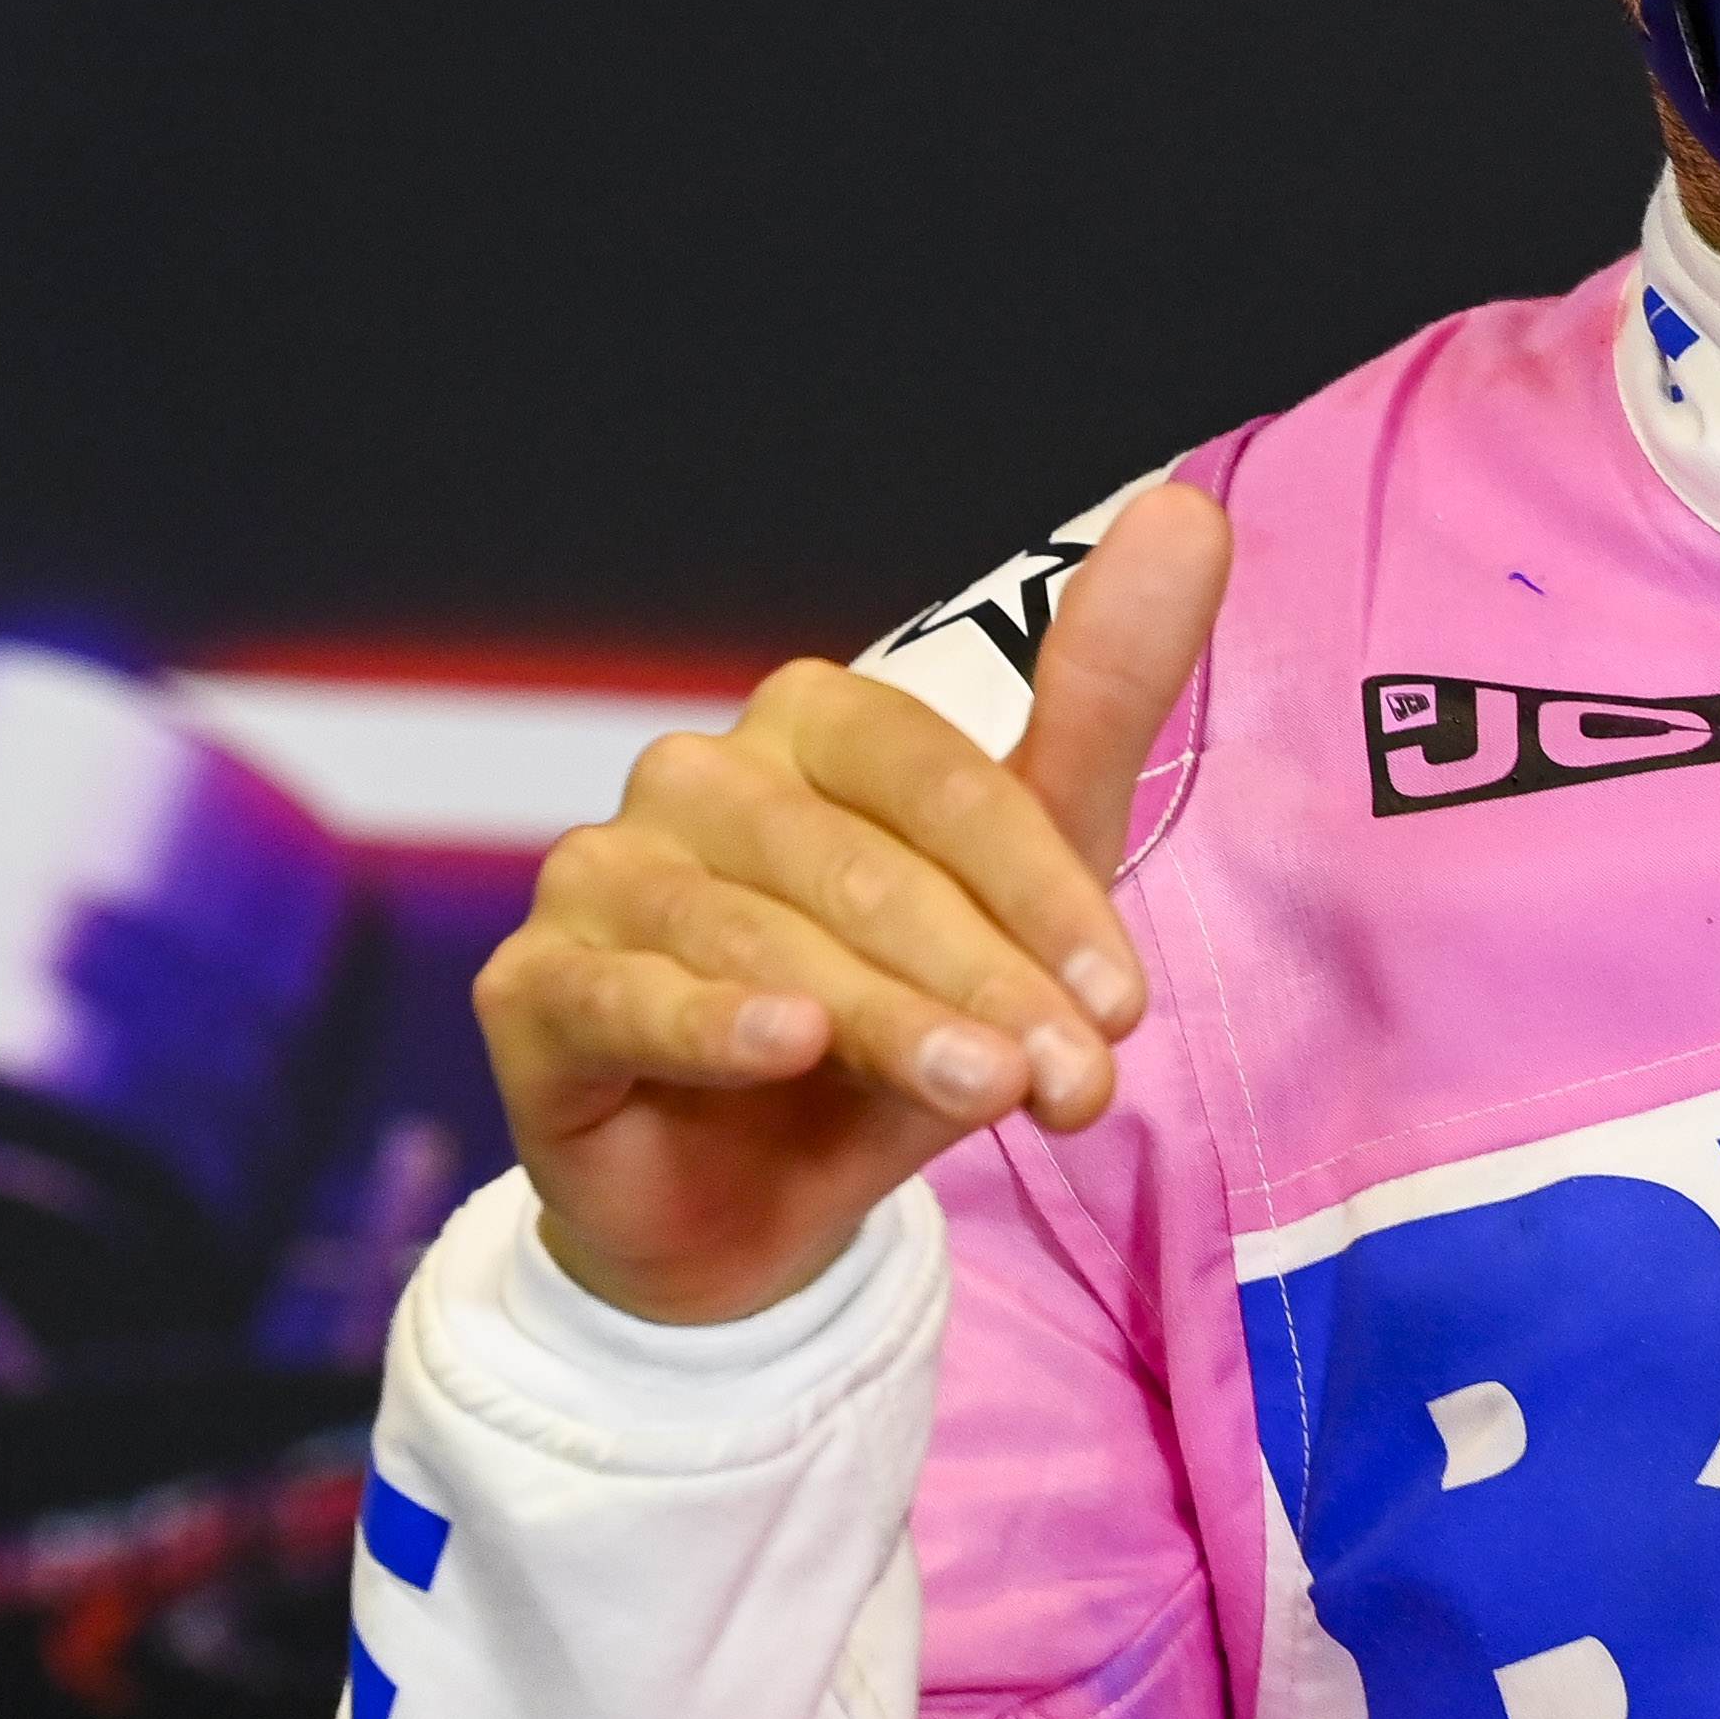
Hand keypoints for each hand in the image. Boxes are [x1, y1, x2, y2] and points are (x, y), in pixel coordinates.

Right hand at [470, 484, 1233, 1324]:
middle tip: (1075, 1077)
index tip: (1121, 1003)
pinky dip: (712, 1019)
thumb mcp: (1018, 891)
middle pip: (863, 865)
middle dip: (984, 978)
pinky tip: (790, 1045)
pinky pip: (625, 994)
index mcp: (813, 727)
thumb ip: (1097, 709)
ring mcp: (604, 874)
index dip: (1041, 893)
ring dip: (889, 1018)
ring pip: (762, 937)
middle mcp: (698, 777)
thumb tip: (1186, 510)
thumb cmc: (895, 1025)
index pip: (942, 780)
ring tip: (988, 1091)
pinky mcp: (533, 988)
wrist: (753, 1208)